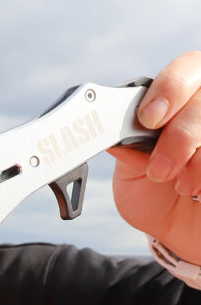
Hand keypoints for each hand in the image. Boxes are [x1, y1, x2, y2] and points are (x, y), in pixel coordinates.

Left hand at [109, 50, 200, 262]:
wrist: (180, 234)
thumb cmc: (155, 197)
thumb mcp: (130, 176)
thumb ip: (127, 149)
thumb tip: (112, 129)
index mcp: (178, 100)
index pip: (184, 70)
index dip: (168, 89)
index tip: (149, 118)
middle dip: (179, 134)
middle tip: (160, 168)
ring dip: (195, 158)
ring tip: (181, 187)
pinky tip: (198, 190)